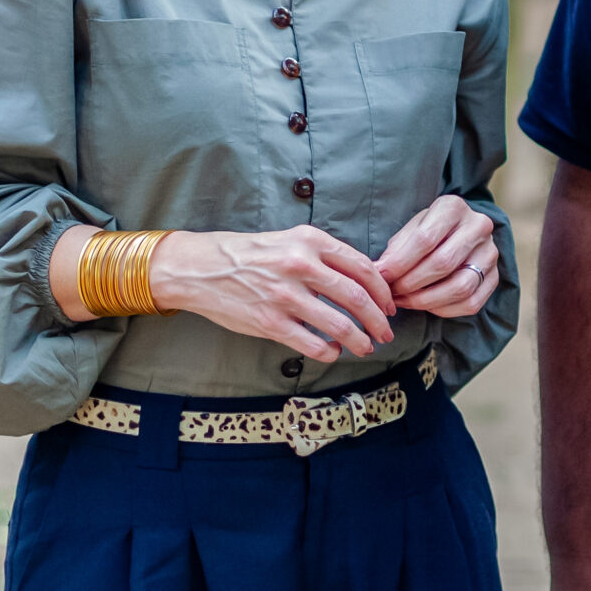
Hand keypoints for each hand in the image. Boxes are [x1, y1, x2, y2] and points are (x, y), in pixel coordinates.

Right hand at [149, 227, 395, 362]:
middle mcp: (301, 265)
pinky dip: (330, 351)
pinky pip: (312, 344)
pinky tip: (334, 351)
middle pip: (358, 297)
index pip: (362, 267)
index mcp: (310, 241)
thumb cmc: (248, 254)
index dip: (382, 290)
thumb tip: (362, 280)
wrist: (201, 268)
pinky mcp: (270, 322)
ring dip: (360, 340)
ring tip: (366, 347)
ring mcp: (286, 296)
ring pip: (340, 324)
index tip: (389, 305)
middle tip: (386, 332)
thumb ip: (323, 256)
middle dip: (379, 320)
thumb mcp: (289, 240)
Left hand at [377, 195, 500, 317]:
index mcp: (454, 207)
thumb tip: (380, 271)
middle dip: (411, 283)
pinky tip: (425, 306)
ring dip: (426, 300)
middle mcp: (478, 226)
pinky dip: (444, 309)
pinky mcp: (495, 277)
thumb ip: (398, 248)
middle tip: (390, 293)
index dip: (400, 261)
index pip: (426, 238)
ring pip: (460, 286)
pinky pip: (471, 303)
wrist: (460, 232)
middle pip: (443, 263)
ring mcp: (490, 253)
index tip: (381, 276)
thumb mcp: (412, 228)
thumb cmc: (430, 231)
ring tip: (404, 301)